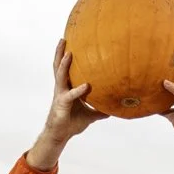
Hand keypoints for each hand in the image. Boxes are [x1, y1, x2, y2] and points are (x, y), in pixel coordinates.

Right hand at [27, 39, 102, 169]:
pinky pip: (71, 95)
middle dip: (60, 52)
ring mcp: (60, 95)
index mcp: (66, 87)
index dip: (65, 55)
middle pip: (58, 66)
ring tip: (68, 52)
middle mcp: (61, 88)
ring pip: (60, 75)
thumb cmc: (71, 123)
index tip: (70, 41)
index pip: (65, 68)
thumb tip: (115, 109)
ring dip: (64, 64)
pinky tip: (87, 85)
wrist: (60, 135)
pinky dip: (78, 90)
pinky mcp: (61, 104)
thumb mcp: (90, 115)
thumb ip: (100, 110)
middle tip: (63, 38)